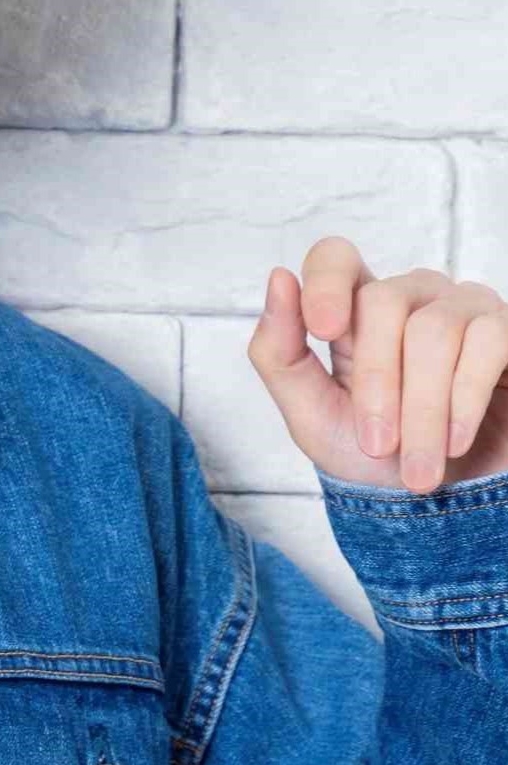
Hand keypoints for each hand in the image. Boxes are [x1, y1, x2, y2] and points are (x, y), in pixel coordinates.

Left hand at [247, 237, 507, 493]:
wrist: (439, 506)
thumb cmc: (374, 455)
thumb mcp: (310, 415)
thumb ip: (279, 353)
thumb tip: (279, 278)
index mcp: (355, 308)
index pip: (335, 258)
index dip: (327, 282)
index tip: (325, 329)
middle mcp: (410, 295)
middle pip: (383, 301)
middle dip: (377, 384)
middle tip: (378, 448)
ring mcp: (463, 308)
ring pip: (434, 329)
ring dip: (422, 409)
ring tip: (419, 469)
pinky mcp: (506, 330)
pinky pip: (488, 342)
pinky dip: (464, 400)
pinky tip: (456, 441)